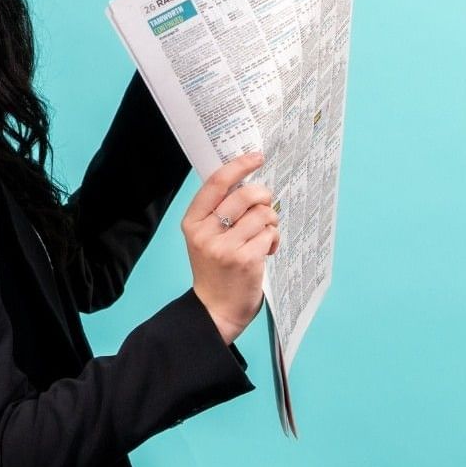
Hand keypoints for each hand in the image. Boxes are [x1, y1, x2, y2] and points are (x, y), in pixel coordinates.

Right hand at [180, 153, 277, 343]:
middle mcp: (205, 233)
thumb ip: (219, 212)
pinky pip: (269, 234)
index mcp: (192, 223)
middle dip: (263, 196)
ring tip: (264, 235)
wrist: (215, 309)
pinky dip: (273, 239)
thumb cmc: (215, 269)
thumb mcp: (205, 238)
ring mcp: (225, 247)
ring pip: (262, 214)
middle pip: (244, 195)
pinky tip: (266, 250)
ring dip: (270, 222)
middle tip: (266, 203)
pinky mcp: (245, 260)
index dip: (238, 166)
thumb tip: (247, 182)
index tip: (256, 157)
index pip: (216, 184)